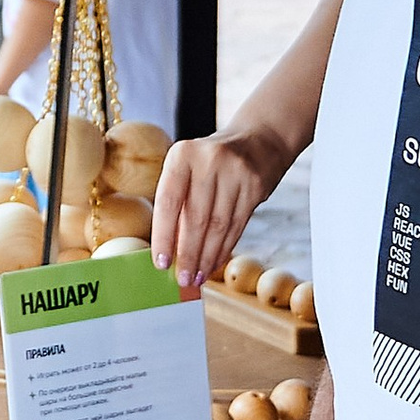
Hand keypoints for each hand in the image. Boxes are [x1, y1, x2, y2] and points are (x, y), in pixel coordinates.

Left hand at [150, 129, 272, 290]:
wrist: (259, 140)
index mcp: (182, 154)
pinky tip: (215, 262)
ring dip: (207, 256)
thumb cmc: (211, 161)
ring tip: (197, 277)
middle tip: (182, 279)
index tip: (160, 263)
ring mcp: (236, 172)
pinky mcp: (256, 186)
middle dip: (188, 254)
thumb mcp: (188, 168)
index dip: (163, 236)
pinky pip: (238, 226)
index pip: (169, 202)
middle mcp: (209, 160)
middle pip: (196, 218)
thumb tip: (167, 249)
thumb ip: (177, 201)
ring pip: (219, 226)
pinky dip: (224, 248)